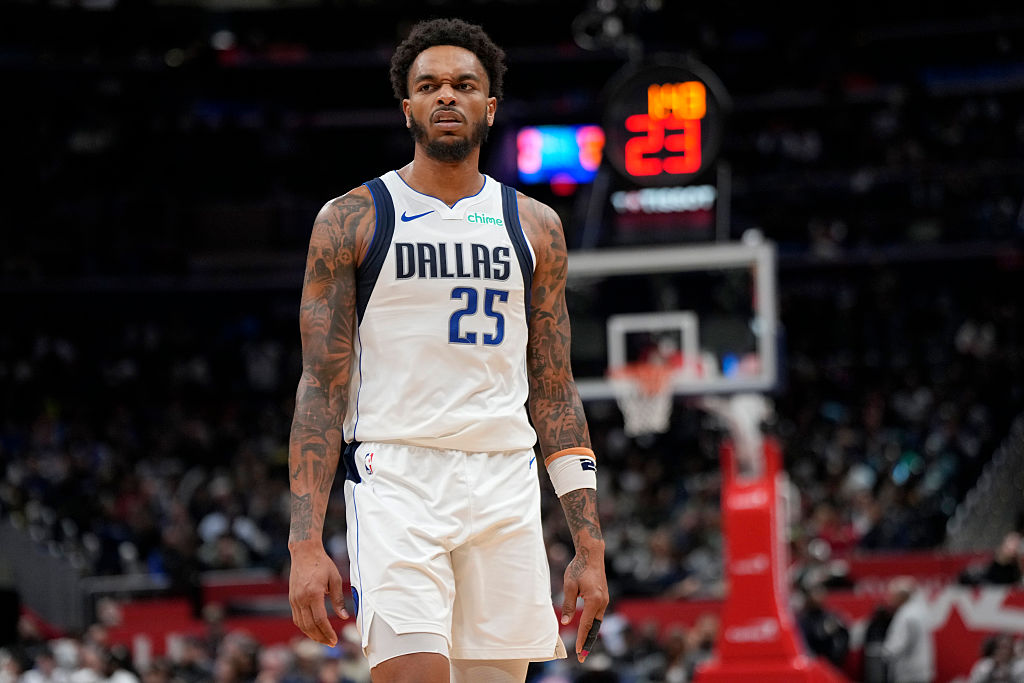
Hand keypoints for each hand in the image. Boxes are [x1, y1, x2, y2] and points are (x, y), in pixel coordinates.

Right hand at [288, 541, 347, 645]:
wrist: (304, 552)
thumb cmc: (322, 564)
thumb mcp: (335, 579)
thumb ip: (338, 599)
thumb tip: (344, 617)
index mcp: (313, 593)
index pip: (320, 619)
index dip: (327, 632)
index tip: (334, 640)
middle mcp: (301, 598)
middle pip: (309, 625)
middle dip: (320, 637)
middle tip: (331, 643)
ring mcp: (294, 599)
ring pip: (301, 624)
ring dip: (312, 635)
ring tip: (323, 639)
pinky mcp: (291, 599)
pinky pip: (297, 618)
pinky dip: (305, 627)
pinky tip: (313, 630)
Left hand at [560, 542, 607, 662]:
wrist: (592, 554)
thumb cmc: (579, 567)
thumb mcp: (569, 585)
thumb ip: (568, 604)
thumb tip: (565, 622)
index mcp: (594, 600)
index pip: (586, 624)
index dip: (581, 639)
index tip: (578, 652)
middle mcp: (602, 602)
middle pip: (594, 627)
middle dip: (588, 642)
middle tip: (582, 657)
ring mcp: (605, 599)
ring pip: (597, 621)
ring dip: (590, 634)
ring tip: (584, 647)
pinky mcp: (603, 597)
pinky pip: (598, 614)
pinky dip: (592, 624)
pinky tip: (587, 630)